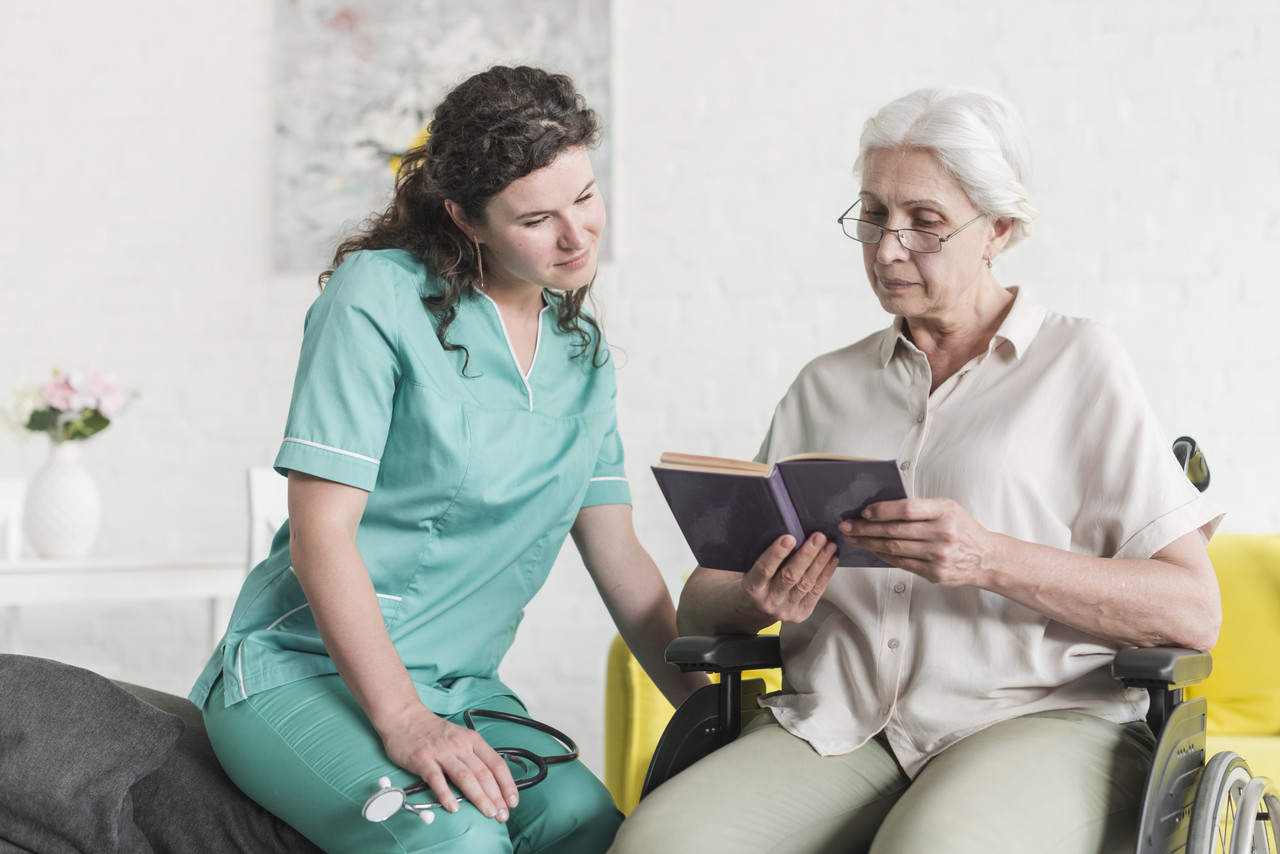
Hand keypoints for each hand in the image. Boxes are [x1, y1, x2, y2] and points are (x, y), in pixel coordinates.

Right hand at [378, 704, 518, 821]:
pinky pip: (436, 779)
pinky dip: (446, 794)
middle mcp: (460, 745)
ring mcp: (441, 752)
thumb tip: (491, 781)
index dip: (507, 784)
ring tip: (487, 812)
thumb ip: (474, 756)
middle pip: (483, 773)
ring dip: (479, 797)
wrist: (405, 717)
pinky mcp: (422, 759)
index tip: (513, 801)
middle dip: (496, 796)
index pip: (496, 763)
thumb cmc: (434, 731)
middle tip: (502, 815)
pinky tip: (453, 807)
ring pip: (465, 777)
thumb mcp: (460, 737)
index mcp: (472, 740)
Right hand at [739, 532, 838, 622]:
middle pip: (790, 576)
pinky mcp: (801, 613)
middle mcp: (769, 600)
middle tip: (818, 537)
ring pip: (806, 583)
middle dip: (806, 555)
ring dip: (820, 562)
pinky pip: (816, 592)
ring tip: (829, 545)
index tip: (789, 537)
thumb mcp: (751, 569)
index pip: (764, 569)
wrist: (759, 609)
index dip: (776, 553)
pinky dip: (826, 574)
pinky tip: (831, 560)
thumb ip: (763, 556)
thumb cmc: (758, 582)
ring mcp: (786, 609)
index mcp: (752, 587)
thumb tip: (784, 531)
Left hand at [839, 498, 993, 586]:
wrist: (986, 558)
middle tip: (847, 526)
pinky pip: (901, 563)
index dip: (882, 510)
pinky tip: (872, 550)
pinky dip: (883, 555)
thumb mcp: (948, 509)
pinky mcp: (934, 573)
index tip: (864, 511)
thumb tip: (881, 509)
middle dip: (866, 528)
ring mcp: (938, 555)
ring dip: (869, 543)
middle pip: (895, 530)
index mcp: (945, 511)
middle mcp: (943, 533)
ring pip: (894, 548)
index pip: (907, 509)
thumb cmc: (963, 529)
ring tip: (853, 538)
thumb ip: (921, 509)